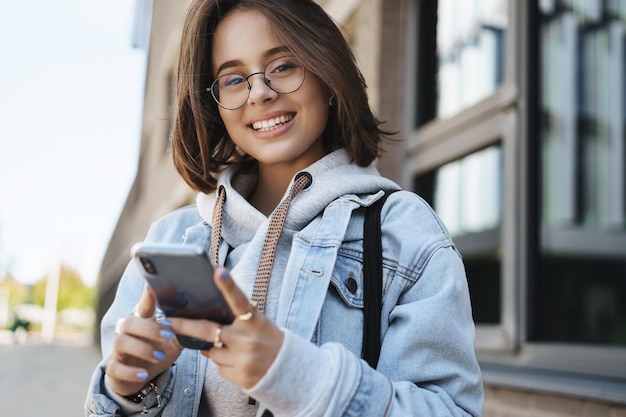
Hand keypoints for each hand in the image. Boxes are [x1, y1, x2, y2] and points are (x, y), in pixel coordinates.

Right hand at [105, 289, 182, 395]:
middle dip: (150, 327)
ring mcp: (119, 350)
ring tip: (160, 356)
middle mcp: (127, 332)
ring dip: (142, 349)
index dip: (149, 297)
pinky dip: (130, 372)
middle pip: (131, 322)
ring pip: (121, 342)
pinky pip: (115, 368)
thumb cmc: (158, 350)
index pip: (145, 305)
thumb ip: (184, 328)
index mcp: (143, 321)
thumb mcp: (173, 340)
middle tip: (169, 334)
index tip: (156, 289)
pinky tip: (144, 374)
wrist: (139, 375)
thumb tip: (207, 316)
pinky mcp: (114, 368)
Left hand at [169, 268, 283, 388]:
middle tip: (166, 321)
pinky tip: (239, 362)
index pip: (239, 300)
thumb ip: (238, 318)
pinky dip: (224, 364)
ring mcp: (243, 359)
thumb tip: (206, 316)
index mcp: (255, 321)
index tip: (217, 271)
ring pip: (211, 352)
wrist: (288, 370)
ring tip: (235, 349)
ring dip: (215, 349)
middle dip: (183, 326)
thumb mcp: (259, 324)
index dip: (228, 285)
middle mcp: (248, 339)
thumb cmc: (268, 339)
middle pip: (207, 330)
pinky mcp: (239, 376)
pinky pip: (219, 368)